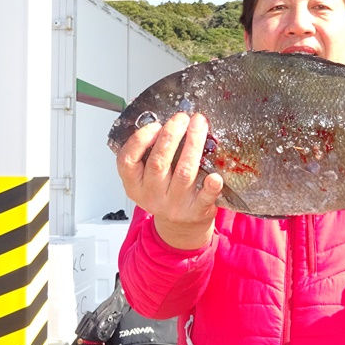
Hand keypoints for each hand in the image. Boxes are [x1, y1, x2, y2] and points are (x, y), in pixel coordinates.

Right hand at [116, 112, 222, 248]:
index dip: (140, 140)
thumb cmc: (166, 193)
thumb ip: (149, 155)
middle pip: (159, 162)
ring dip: (193, 145)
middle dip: (171, 135)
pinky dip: (211, 186)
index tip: (155, 124)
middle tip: (182, 118)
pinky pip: (205, 197)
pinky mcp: (196, 211)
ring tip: (199, 125)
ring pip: (184, 172)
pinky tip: (217, 175)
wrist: (181, 226)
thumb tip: (165, 120)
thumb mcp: (147, 178)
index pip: (127, 161)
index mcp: (135, 185)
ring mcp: (175, 204)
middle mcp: (152, 195)